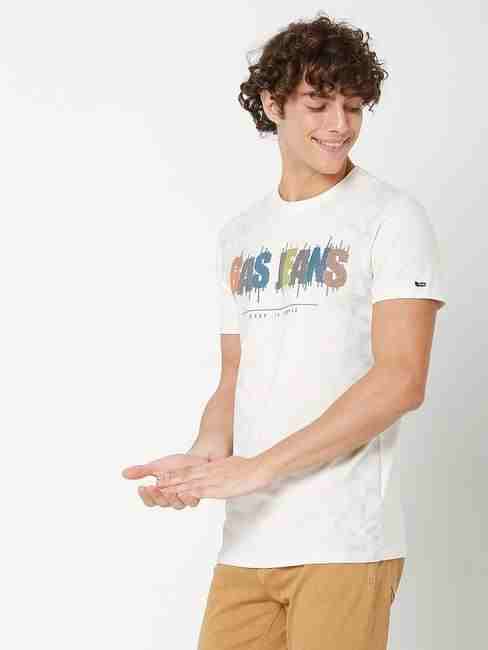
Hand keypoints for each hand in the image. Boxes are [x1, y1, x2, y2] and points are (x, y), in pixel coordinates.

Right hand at [121, 453, 209, 509]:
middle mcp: (171, 498)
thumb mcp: (158, 466)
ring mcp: (184, 498)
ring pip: (177, 504)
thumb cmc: (177, 464)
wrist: (197, 457)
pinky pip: (192, 502)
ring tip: (168, 491)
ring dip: (172, 499)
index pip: (150, 501)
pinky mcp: (197, 495)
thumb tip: (124, 473)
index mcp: (160, 493)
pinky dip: (189, 498)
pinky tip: (185, 492)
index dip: (145, 496)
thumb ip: (142, 471)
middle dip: (157, 496)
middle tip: (153, 487)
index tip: (141, 487)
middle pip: (162, 503)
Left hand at [155, 455, 271, 499]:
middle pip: (186, 475)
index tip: (166, 475)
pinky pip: (201, 491)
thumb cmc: (250, 468)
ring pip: (189, 482)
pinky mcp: (218, 488)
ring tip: (160, 488)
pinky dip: (188, 492)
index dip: (177, 473)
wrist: (260, 468)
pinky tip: (180, 495)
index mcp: (213, 468)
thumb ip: (225, 470)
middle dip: (171, 479)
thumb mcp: (233, 466)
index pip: (191, 470)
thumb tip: (223, 473)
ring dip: (174, 486)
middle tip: (156, 481)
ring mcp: (213, 479)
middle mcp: (210, 472)